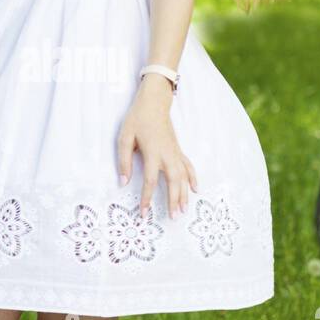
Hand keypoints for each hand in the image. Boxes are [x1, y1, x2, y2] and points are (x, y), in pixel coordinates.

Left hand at [116, 78, 197, 219]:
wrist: (154, 101)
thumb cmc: (137, 118)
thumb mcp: (125, 137)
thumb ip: (123, 160)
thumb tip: (123, 182)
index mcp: (152, 152)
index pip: (150, 180)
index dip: (147, 198)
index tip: (144, 213)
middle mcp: (167, 155)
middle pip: (173, 182)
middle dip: (173, 201)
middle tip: (174, 218)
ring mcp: (175, 152)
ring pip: (183, 177)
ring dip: (184, 194)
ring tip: (184, 211)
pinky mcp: (178, 149)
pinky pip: (188, 166)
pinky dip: (193, 178)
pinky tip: (196, 189)